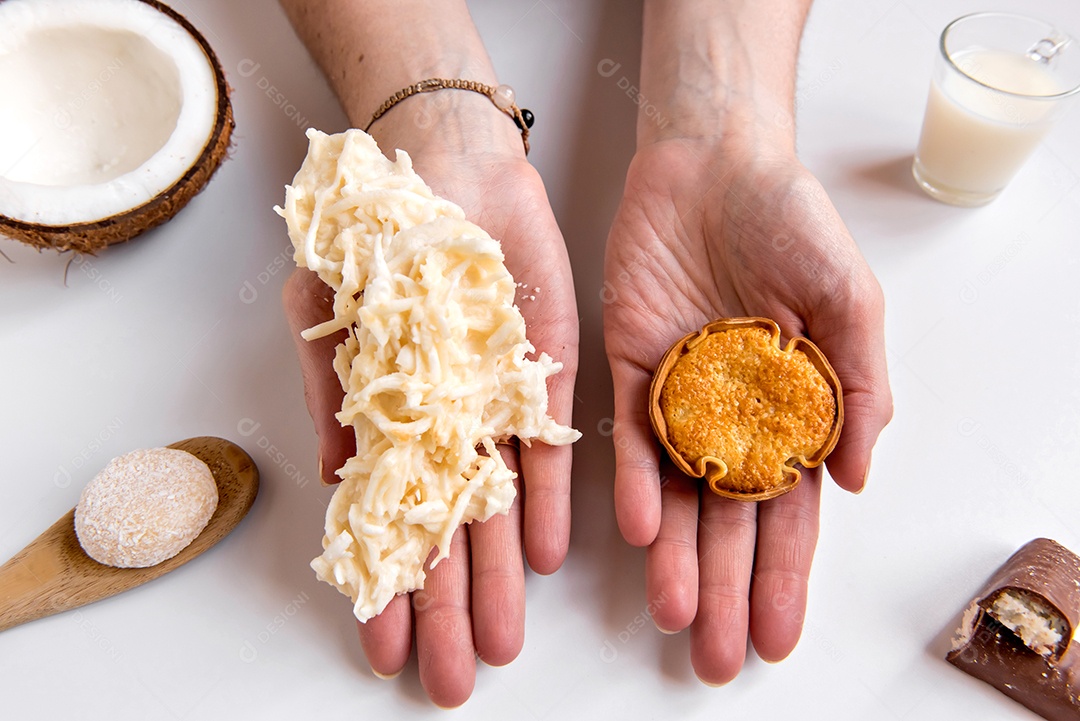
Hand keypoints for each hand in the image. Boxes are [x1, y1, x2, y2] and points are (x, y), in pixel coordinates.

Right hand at [282, 100, 577, 706]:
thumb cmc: (372, 235)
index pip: (390, 523)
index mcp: (393, 422)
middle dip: (452, 609)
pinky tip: (551, 556)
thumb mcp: (327, 310)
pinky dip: (551, 500)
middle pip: (452, 534)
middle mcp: (450, 427)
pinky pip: (553, 448)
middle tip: (456, 679)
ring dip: (502, 576)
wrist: (440, 165)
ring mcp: (500, 404)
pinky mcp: (549, 372)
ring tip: (503, 643)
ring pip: (503, 507)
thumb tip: (333, 477)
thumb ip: (332, 394)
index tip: (384, 652)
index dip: (388, 588)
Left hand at [603, 137, 891, 683]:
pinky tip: (635, 527)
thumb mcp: (850, 299)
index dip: (783, 575)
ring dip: (672, 553)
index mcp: (790, 411)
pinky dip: (630, 480)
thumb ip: (859, 386)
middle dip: (722, 587)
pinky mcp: (627, 367)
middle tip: (714, 656)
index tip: (776, 637)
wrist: (715, 161)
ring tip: (674, 613)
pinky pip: (627, 435)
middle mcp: (730, 416)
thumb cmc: (792, 221)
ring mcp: (677, 396)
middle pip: (725, 520)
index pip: (787, 512)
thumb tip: (853, 481)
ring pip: (672, 492)